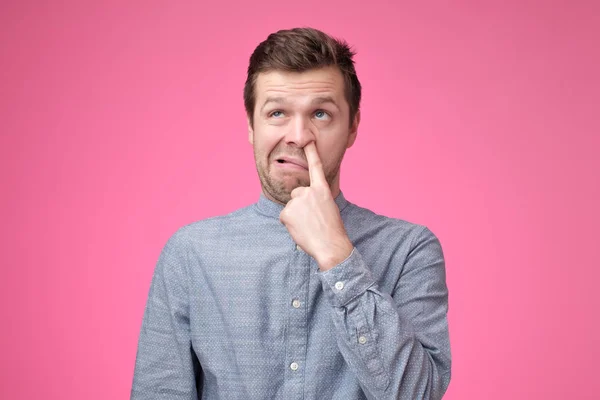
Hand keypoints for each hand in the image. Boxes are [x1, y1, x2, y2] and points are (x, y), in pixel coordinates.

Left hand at [279, 141, 352, 270]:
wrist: (330, 246)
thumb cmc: (332, 231)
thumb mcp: (329, 208)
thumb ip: (316, 200)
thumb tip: (304, 203)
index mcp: (322, 190)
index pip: (316, 167)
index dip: (311, 152)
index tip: (308, 139)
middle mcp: (309, 191)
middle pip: (297, 194)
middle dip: (301, 205)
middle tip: (312, 220)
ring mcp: (297, 201)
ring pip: (291, 207)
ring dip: (296, 216)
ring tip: (308, 226)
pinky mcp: (287, 212)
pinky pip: (285, 217)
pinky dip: (290, 225)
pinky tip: (301, 230)